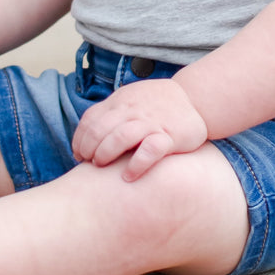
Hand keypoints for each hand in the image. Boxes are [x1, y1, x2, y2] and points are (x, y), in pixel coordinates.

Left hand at [72, 78, 207, 181]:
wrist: (195, 98)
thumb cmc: (157, 104)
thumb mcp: (131, 99)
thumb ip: (111, 113)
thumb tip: (86, 135)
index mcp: (121, 102)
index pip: (91, 119)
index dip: (80, 138)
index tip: (78, 155)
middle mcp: (134, 111)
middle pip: (101, 129)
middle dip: (89, 148)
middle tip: (90, 163)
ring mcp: (152, 122)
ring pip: (121, 137)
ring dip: (106, 153)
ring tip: (102, 166)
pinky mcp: (170, 136)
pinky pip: (150, 150)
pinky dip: (136, 164)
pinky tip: (128, 176)